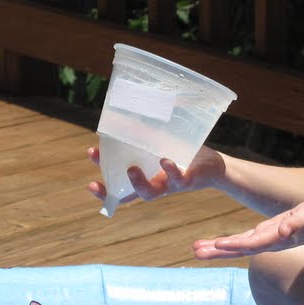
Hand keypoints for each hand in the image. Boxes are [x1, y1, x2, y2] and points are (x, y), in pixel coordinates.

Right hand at [86, 145, 220, 207]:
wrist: (212, 165)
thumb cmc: (183, 154)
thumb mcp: (160, 141)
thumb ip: (144, 132)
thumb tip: (124, 110)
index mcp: (144, 177)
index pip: (119, 188)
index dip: (103, 189)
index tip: (90, 183)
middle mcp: (153, 185)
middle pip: (128, 194)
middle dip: (111, 190)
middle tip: (96, 181)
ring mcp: (169, 185)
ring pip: (150, 192)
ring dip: (138, 183)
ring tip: (131, 169)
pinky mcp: (187, 181)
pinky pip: (177, 179)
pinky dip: (171, 170)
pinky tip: (165, 160)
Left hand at [193, 199, 303, 259]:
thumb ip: (298, 222)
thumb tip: (282, 231)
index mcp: (276, 238)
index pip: (253, 242)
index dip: (236, 244)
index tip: (219, 244)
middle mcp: (267, 242)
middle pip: (239, 248)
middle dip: (218, 251)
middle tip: (196, 252)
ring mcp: (264, 240)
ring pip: (236, 247)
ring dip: (216, 249)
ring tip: (196, 249)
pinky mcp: (263, 236)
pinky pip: (241, 242)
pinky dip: (225, 244)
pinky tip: (211, 245)